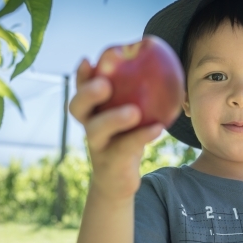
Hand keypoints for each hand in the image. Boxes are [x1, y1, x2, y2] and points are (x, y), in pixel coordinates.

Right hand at [69, 58, 162, 199]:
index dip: (81, 77)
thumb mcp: (130, 121)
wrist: (117, 182)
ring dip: (113, 119)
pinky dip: (141, 137)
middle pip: (77, 108)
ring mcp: (98, 147)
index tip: (88, 60)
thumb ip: (138, 99)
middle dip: (87, 94)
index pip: (80, 91)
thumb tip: (165, 68)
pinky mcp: (111, 164)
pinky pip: (125, 148)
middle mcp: (89, 127)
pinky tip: (158, 128)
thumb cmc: (126, 142)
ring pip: (97, 130)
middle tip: (104, 84)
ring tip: (134, 111)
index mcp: (92, 113)